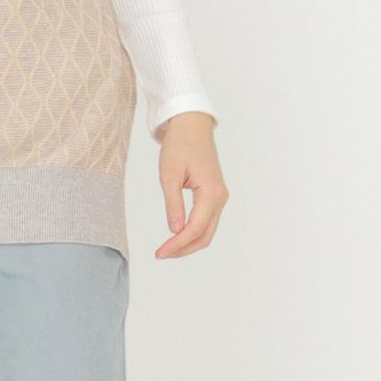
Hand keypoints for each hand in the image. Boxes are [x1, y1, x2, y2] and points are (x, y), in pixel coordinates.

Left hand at [153, 111, 227, 258]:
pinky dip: (193, 232)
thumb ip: (173, 203)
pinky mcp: (214, 195)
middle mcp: (220, 197)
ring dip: (188, 243)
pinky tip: (177, 235)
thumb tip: (175, 230)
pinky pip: (206, 221)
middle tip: (161, 254)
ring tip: (167, 248)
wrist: (192, 126)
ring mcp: (219, 197)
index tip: (160, 252)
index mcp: (211, 192)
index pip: (195, 228)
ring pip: (207, 231)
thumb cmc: (180, 145)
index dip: (177, 244)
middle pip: (205, 235)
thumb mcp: (169, 174)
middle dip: (183, 248)